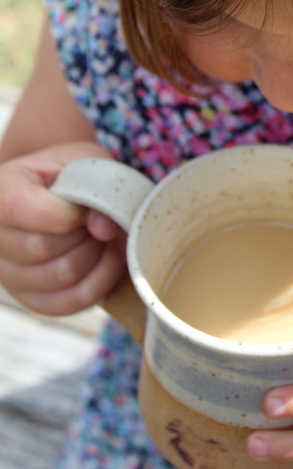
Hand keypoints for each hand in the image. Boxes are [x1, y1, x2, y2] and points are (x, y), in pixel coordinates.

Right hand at [0, 142, 126, 315]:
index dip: (64, 213)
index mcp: (0, 189)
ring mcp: (8, 273)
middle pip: (42, 248)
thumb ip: (98, 187)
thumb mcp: (90, 166)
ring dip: (96, 256)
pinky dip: (100, 282)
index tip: (88, 207)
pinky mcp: (31, 298)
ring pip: (60, 277)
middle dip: (85, 234)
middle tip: (98, 221)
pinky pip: (69, 302)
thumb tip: (104, 228)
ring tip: (102, 237)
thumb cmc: (79, 176)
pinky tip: (106, 258)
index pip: (18, 208)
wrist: (71, 195)